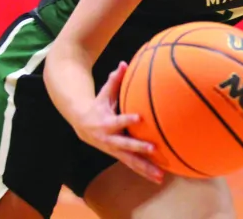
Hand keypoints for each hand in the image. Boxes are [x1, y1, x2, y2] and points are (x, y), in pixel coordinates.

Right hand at [73, 62, 164, 183]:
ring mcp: (114, 150)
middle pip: (125, 145)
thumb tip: (123, 63)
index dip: (127, 119)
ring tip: (160, 176)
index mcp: (106, 122)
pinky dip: (145, 172)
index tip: (139, 118)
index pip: (117, 120)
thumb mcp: (104, 92)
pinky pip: (133, 165)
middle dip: (138, 148)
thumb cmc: (99, 104)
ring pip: (130, 161)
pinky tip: (159, 178)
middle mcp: (109, 139)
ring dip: (145, 168)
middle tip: (153, 149)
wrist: (82, 124)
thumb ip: (115, 79)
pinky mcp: (119, 156)